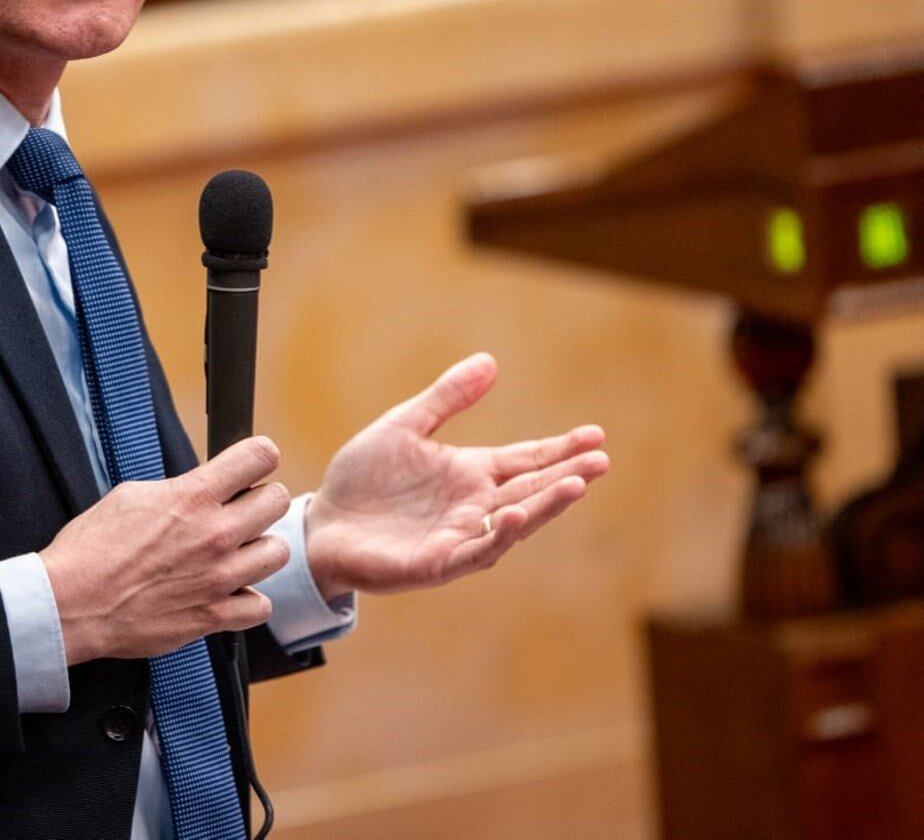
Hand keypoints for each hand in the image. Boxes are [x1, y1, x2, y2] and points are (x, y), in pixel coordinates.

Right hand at [40, 436, 291, 665]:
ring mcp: (218, 578)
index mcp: (192, 496)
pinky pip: (261, 606)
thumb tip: (201, 487)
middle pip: (277, 501)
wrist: (71, 603)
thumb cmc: (90, 549)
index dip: (259, 458)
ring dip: (258, 550)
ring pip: (277, 553)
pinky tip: (227, 592)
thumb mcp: (132, 495)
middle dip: (260, 501)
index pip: (259, 457)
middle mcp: (214, 534)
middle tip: (241, 510)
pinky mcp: (212, 616)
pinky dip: (247, 600)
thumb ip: (179, 490)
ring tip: (235, 553)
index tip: (252, 466)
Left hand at [305, 353, 607, 599]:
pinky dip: (497, 536)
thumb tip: (490, 361)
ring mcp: (459, 536)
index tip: (595, 435)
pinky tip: (514, 516)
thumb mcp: (404, 426)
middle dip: (566, 476)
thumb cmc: (363, 480)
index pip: (526, 460)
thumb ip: (445, 398)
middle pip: (531, 489)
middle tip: (601, 461)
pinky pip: (475, 551)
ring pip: (514, 522)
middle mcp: (474, 506)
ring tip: (575, 485)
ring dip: (545, 505)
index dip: (560, 449)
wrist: (322, 524)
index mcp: (470, 474)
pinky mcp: (437, 563)